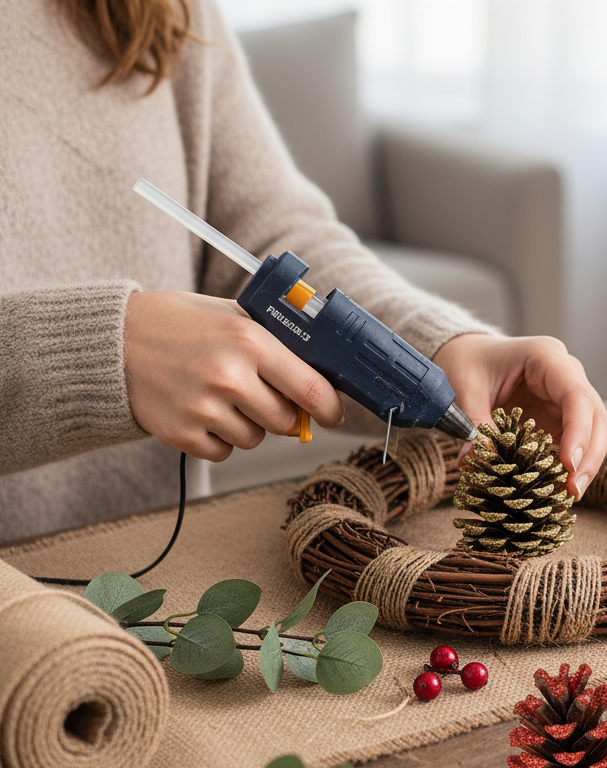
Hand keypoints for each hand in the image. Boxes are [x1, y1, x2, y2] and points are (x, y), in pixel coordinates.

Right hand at [124, 291, 344, 459]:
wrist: (112, 342)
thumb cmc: (179, 324)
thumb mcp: (231, 315)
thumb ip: (274, 342)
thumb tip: (319, 373)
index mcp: (249, 341)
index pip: (310, 388)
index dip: (329, 408)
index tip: (333, 416)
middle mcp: (229, 376)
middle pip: (285, 421)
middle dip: (280, 413)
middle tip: (260, 397)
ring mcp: (203, 407)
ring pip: (255, 440)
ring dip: (248, 426)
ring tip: (222, 398)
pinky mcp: (181, 433)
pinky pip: (223, 452)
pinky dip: (219, 439)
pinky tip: (201, 411)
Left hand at [432, 333, 606, 498]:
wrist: (468, 355)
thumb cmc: (468, 363)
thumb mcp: (465, 389)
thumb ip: (474, 424)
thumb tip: (473, 462)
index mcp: (546, 357)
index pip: (576, 396)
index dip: (579, 432)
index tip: (568, 465)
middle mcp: (566, 375)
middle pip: (596, 417)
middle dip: (589, 456)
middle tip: (573, 491)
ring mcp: (567, 397)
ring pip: (594, 433)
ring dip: (585, 465)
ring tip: (568, 496)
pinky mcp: (561, 417)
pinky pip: (576, 443)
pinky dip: (570, 466)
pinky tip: (558, 489)